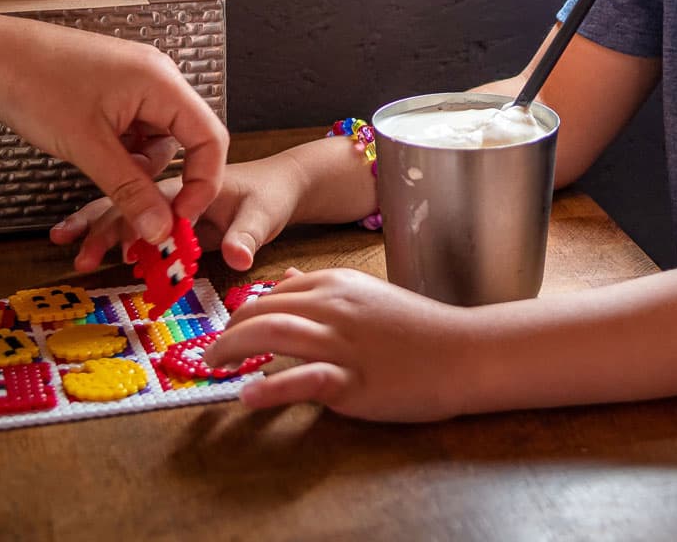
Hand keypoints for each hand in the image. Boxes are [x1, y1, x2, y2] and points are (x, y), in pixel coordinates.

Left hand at [0, 17, 228, 243]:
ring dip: (134, 169)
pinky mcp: (112, 94)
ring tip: (95, 168)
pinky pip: (132, 134)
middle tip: (136, 210)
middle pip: (183, 142)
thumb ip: (130, 191)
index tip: (180, 217)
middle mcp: (156, 80)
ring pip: (154, 143)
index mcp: (162, 83)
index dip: (202, 183)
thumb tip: (161, 230)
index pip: (210, 138)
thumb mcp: (87, 146)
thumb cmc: (33, 84)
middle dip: (160, 179)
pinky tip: (90, 156)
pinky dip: (118, 155)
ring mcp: (134, 85)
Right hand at [52, 154, 305, 271]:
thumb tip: (239, 258)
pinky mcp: (164, 212)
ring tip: (64, 243)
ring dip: (93, 227)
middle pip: (128, 203)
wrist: (279, 184)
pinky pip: (127, 218)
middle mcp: (170, 188)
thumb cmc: (272, 193)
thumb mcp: (264, 215)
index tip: (120, 253)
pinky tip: (78, 240)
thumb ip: (248, 236)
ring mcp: (164, 199)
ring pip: (120, 209)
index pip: (155, 203)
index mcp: (190, 184)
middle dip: (102, 229)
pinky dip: (102, 228)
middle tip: (81, 256)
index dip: (137, 226)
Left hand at [203, 267, 475, 421]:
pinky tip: (246, 398)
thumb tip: (285, 279)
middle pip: (262, 310)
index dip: (242, 314)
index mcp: (336, 283)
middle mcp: (334, 306)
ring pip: (272, 333)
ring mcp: (342, 342)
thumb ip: (323, 287)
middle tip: (213, 353)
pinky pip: (300, 380)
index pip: (272, 293)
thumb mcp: (367, 295)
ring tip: (215, 366)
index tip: (228, 333)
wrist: (464, 351)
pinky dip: (268, 390)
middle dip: (228, 332)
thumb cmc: (418, 327)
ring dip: (233, 349)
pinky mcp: (351, 380)